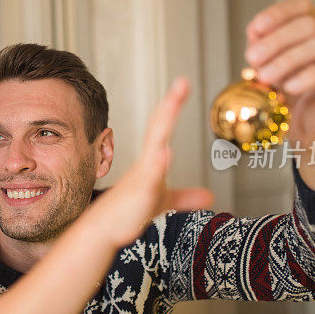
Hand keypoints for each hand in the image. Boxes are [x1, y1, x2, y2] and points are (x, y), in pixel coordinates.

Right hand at [89, 78, 213, 245]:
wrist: (106, 229)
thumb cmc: (130, 211)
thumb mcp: (164, 201)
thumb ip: (185, 196)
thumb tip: (208, 196)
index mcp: (151, 160)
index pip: (162, 127)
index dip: (172, 106)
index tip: (182, 84)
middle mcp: (145, 163)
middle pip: (158, 128)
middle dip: (170, 106)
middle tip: (182, 83)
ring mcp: (141, 176)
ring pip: (154, 146)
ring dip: (163, 126)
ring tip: (173, 105)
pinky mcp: (140, 194)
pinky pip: (149, 177)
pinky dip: (156, 165)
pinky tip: (165, 153)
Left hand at [245, 0, 314, 144]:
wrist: (298, 126)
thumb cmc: (282, 92)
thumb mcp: (263, 66)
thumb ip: (258, 46)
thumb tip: (255, 32)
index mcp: (310, 28)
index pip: (301, 6)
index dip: (279, 13)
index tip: (256, 29)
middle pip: (309, 24)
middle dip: (276, 41)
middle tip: (253, 59)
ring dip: (287, 60)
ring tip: (266, 77)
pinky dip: (308, 76)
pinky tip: (290, 87)